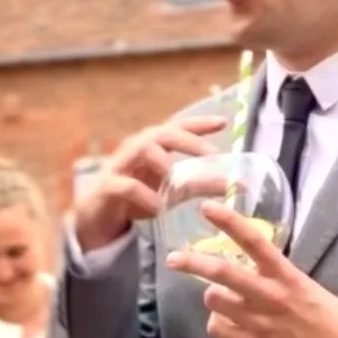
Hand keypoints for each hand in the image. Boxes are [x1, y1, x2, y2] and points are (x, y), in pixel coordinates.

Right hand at [73, 114, 227, 251]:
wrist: (99, 215)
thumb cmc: (138, 196)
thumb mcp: (174, 190)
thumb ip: (202, 184)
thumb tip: (238, 183)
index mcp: (153, 146)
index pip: (177, 128)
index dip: (199, 123)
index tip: (223, 122)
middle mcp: (136, 149)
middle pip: (160, 133)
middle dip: (187, 140)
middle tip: (210, 154)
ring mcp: (120, 165)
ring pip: (141, 149)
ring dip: (163, 162)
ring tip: (176, 178)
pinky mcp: (108, 186)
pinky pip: (127, 185)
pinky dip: (146, 195)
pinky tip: (158, 207)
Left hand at [166, 201, 337, 337]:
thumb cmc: (326, 317)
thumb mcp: (303, 286)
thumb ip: (273, 275)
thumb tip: (244, 264)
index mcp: (286, 276)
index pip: (254, 241)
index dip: (228, 222)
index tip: (207, 208)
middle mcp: (271, 296)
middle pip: (222, 273)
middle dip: (192, 263)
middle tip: (174, 258)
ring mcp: (260, 322)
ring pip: (214, 301)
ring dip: (211, 298)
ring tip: (222, 300)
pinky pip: (217, 330)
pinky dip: (217, 325)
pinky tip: (227, 324)